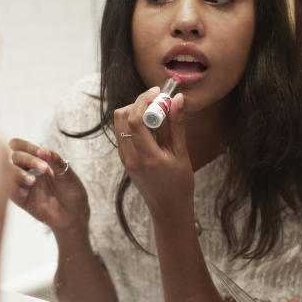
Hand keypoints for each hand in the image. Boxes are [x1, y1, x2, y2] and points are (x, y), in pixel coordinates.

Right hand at [9, 140, 89, 236]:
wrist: (75, 214)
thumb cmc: (72, 191)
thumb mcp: (66, 173)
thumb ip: (54, 160)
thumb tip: (42, 149)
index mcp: (38, 160)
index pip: (21, 147)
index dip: (26, 145)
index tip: (40, 152)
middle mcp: (28, 170)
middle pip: (16, 157)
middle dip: (28, 159)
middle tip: (44, 169)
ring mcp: (23, 184)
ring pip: (9, 172)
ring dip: (18, 173)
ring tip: (33, 180)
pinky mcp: (21, 199)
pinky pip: (9, 190)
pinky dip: (14, 187)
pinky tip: (26, 190)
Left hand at [113, 88, 192, 219]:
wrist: (168, 209)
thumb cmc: (179, 184)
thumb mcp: (181, 154)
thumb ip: (177, 125)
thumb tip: (177, 99)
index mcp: (147, 157)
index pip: (134, 120)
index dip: (144, 100)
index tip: (158, 92)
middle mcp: (131, 157)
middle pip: (121, 117)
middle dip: (138, 103)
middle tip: (157, 101)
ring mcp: (125, 159)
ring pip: (119, 123)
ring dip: (135, 112)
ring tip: (156, 114)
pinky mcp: (124, 159)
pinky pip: (123, 133)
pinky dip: (134, 123)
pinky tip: (151, 127)